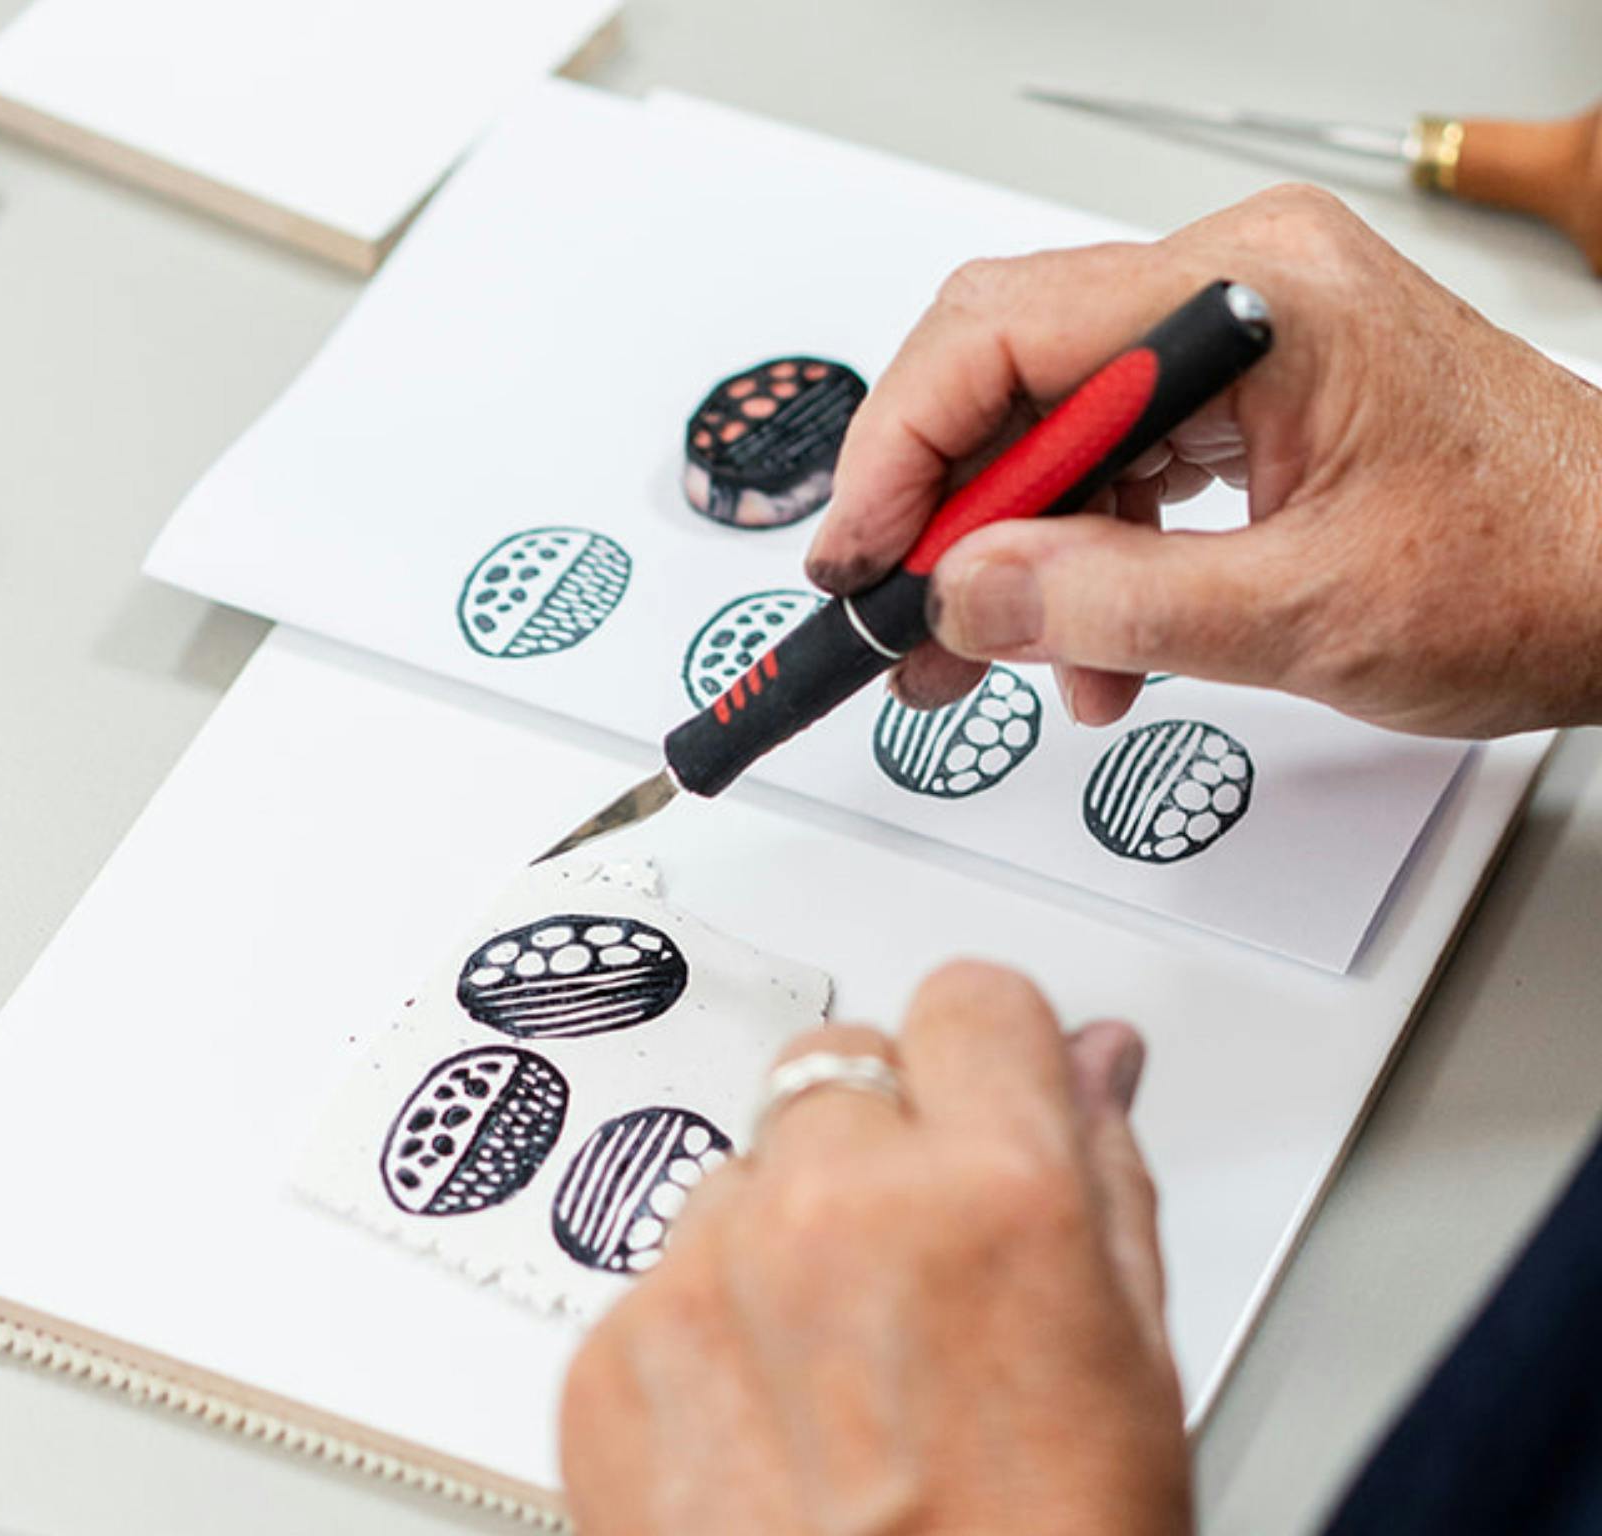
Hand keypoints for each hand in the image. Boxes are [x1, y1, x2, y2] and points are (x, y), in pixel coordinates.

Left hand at [559, 961, 1188, 1535]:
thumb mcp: (1136, 1370)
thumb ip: (1106, 1177)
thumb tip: (1094, 1062)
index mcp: (991, 1199)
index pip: (968, 1001)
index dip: (989, 1059)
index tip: (986, 1100)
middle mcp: (832, 1214)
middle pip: (836, 1067)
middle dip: (880, 1144)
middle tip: (915, 1273)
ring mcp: (700, 1282)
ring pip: (741, 1172)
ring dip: (782, 1236)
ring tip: (839, 1383)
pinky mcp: (608, 1358)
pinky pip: (656, 1275)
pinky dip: (702, 1332)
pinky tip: (766, 1434)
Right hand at [806, 185, 1601, 737]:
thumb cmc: (1542, 565)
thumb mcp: (1306, 614)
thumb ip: (1114, 606)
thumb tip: (965, 591)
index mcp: (1259, 295)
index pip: (1004, 335)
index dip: (900, 450)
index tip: (863, 554)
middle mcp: (1239, 289)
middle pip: (1005, 370)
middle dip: (939, 506)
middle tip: (898, 608)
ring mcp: (1239, 337)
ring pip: (1046, 427)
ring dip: (1003, 550)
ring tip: (978, 655)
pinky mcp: (1242, 394)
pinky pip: (1108, 461)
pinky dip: (1074, 557)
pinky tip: (1080, 645)